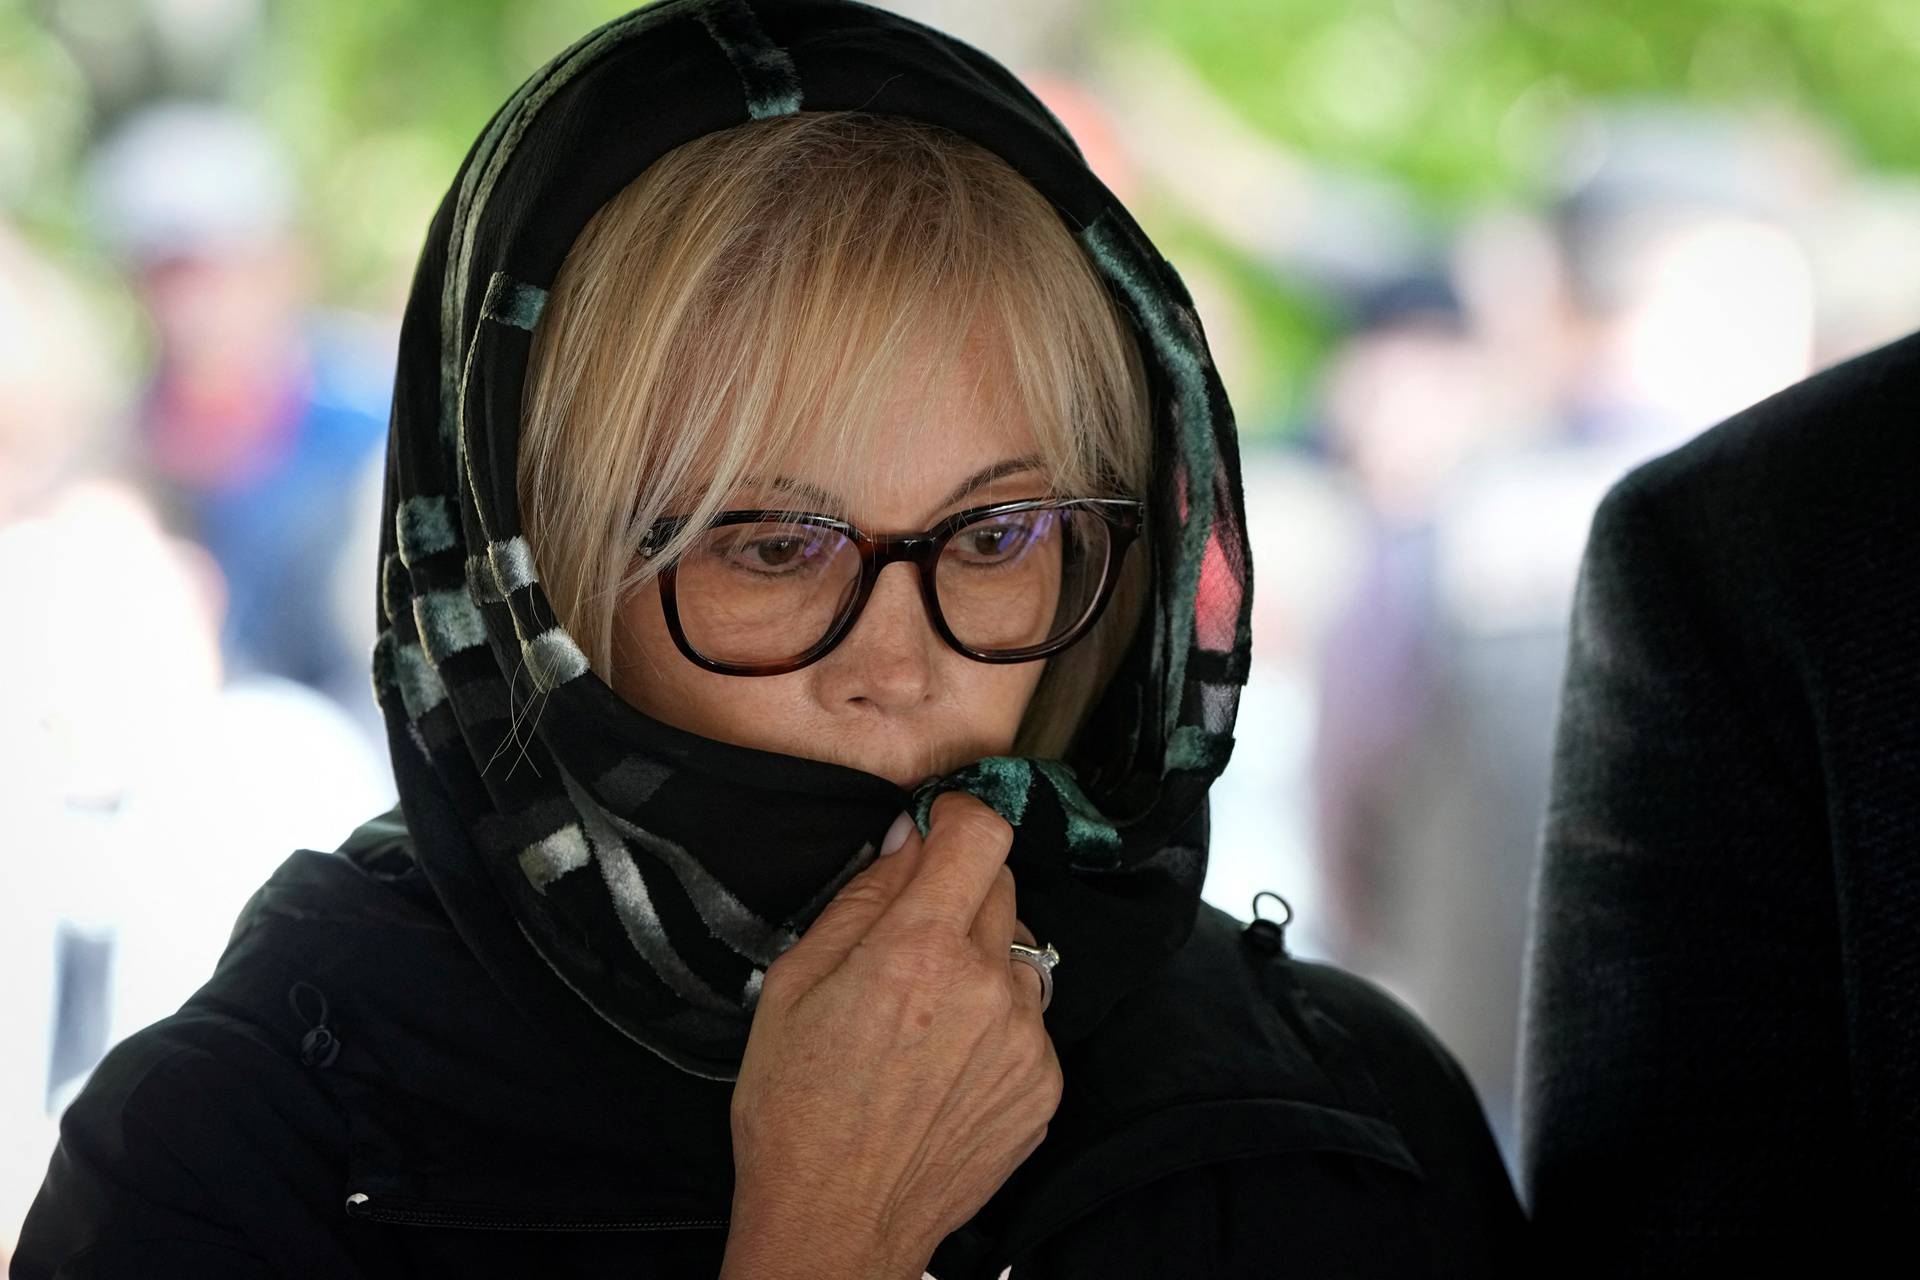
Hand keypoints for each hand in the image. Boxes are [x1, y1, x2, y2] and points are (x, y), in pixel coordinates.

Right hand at [720, 791, 1061, 1278]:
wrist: (836, 1223)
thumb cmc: (798, 1110)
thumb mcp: (795, 983)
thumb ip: (862, 898)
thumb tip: (908, 840)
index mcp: (920, 952)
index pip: (981, 834)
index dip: (957, 817)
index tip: (938, 828)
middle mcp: (986, 988)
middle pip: (1001, 887)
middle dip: (957, 894)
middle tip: (907, 942)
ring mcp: (1025, 1040)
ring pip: (1016, 954)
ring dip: (979, 963)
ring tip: (922, 1020)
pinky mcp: (1045, 1085)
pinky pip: (1028, 1018)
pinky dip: (995, 1023)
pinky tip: (944, 1065)